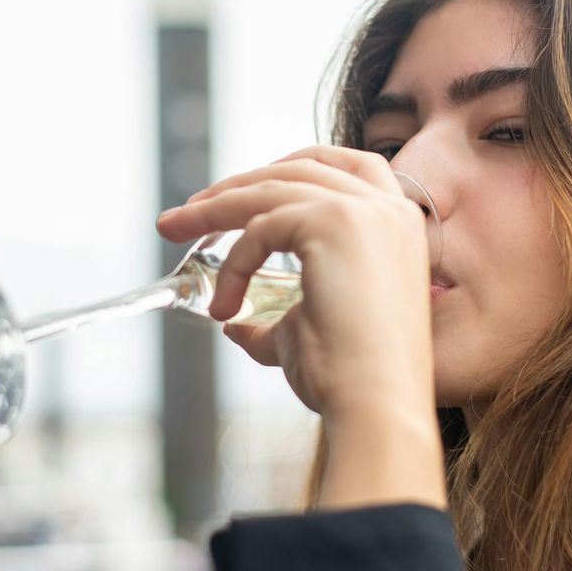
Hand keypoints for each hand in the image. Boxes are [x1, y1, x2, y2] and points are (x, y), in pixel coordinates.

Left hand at [156, 146, 435, 427]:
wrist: (375, 405)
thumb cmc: (351, 379)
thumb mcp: (309, 332)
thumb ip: (275, 320)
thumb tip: (236, 325)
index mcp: (397, 227)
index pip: (348, 167)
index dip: (294, 166)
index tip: (249, 185)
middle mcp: (388, 210)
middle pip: (301, 167)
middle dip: (238, 184)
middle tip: (188, 210)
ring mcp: (364, 211)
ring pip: (272, 189)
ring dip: (213, 207)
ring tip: (174, 228)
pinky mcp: (332, 223)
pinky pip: (260, 228)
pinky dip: (233, 263)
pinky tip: (223, 304)